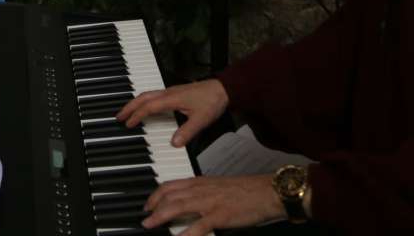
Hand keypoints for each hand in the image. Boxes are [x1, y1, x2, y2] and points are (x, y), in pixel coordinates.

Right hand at [117, 78, 229, 147]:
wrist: (222, 89)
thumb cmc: (212, 101)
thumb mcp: (201, 119)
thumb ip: (187, 132)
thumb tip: (174, 143)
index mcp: (172, 99)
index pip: (149, 107)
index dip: (137, 115)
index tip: (129, 124)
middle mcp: (168, 93)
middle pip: (143, 98)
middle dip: (129, 107)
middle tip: (119, 116)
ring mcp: (170, 92)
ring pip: (147, 95)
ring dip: (135, 103)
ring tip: (127, 112)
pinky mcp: (174, 93)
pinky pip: (153, 95)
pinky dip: (144, 101)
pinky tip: (145, 107)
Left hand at [144, 174, 285, 235]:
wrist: (268, 191)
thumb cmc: (247, 191)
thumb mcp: (219, 188)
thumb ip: (203, 194)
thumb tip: (191, 204)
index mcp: (200, 182)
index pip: (170, 185)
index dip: (155, 195)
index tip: (147, 205)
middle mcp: (201, 189)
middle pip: (169, 196)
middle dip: (152, 207)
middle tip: (144, 219)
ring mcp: (210, 202)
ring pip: (178, 207)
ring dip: (160, 217)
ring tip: (150, 225)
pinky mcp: (221, 215)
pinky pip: (199, 226)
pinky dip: (186, 234)